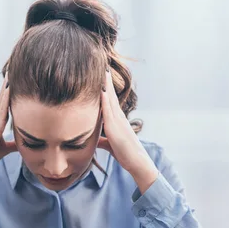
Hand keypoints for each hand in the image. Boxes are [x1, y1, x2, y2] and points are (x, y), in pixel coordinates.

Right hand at [0, 73, 16, 188]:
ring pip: (4, 97)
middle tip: (15, 67)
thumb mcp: (5, 148)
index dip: (12, 91)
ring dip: (8, 84)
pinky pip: (3, 105)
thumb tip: (23, 144)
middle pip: (5, 96)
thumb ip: (13, 144)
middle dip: (10, 83)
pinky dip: (7, 95)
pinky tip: (11, 85)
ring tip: (13, 70)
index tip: (17, 79)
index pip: (8, 103)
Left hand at [97, 69, 158, 192]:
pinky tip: (100, 91)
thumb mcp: (109, 144)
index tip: (100, 75)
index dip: (104, 87)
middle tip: (102, 65)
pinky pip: (109, 111)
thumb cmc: (125, 154)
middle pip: (110, 94)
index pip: (108, 100)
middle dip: (106, 81)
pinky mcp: (115, 128)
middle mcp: (118, 117)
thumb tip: (92, 139)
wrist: (136, 162)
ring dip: (105, 85)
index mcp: (116, 120)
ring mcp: (118, 121)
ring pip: (110, 99)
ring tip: (102, 71)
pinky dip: (104, 100)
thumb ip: (101, 139)